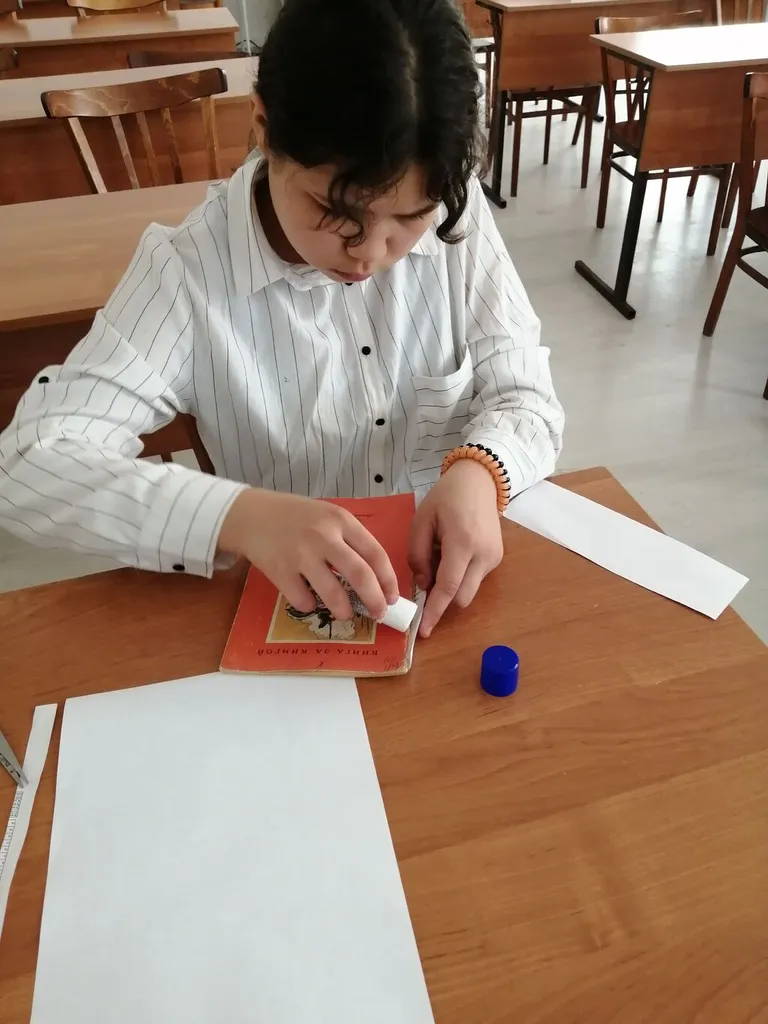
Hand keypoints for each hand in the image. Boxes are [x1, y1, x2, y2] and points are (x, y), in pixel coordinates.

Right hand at [218, 489, 398, 620]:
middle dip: (375, 600)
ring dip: (345, 610)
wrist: (251, 514)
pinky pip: (303, 600)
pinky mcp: (279, 571)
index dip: (389, 580)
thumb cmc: (296, 517)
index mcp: (341, 520)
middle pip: (360, 574)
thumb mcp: (328, 516)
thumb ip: (350, 540)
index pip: (375, 553)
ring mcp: (300, 554)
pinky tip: (308, 600)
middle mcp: (323, 536)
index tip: (393, 597)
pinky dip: (310, 606)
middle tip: (379, 614)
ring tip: (346, 614)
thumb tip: (376, 579)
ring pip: (333, 593)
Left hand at [408, 460, 502, 637]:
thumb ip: (417, 555)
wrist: (479, 480)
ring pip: (469, 590)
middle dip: (442, 599)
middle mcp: (484, 554)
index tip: (423, 631)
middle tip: (424, 580)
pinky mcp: (498, 558)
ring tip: (440, 557)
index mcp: (463, 543)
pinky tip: (453, 554)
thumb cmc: (446, 498)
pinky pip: (475, 579)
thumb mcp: (421, 521)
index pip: (448, 587)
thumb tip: (423, 585)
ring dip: (451, 585)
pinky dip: (461, 576)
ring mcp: (495, 558)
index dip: (434, 612)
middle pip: (461, 597)